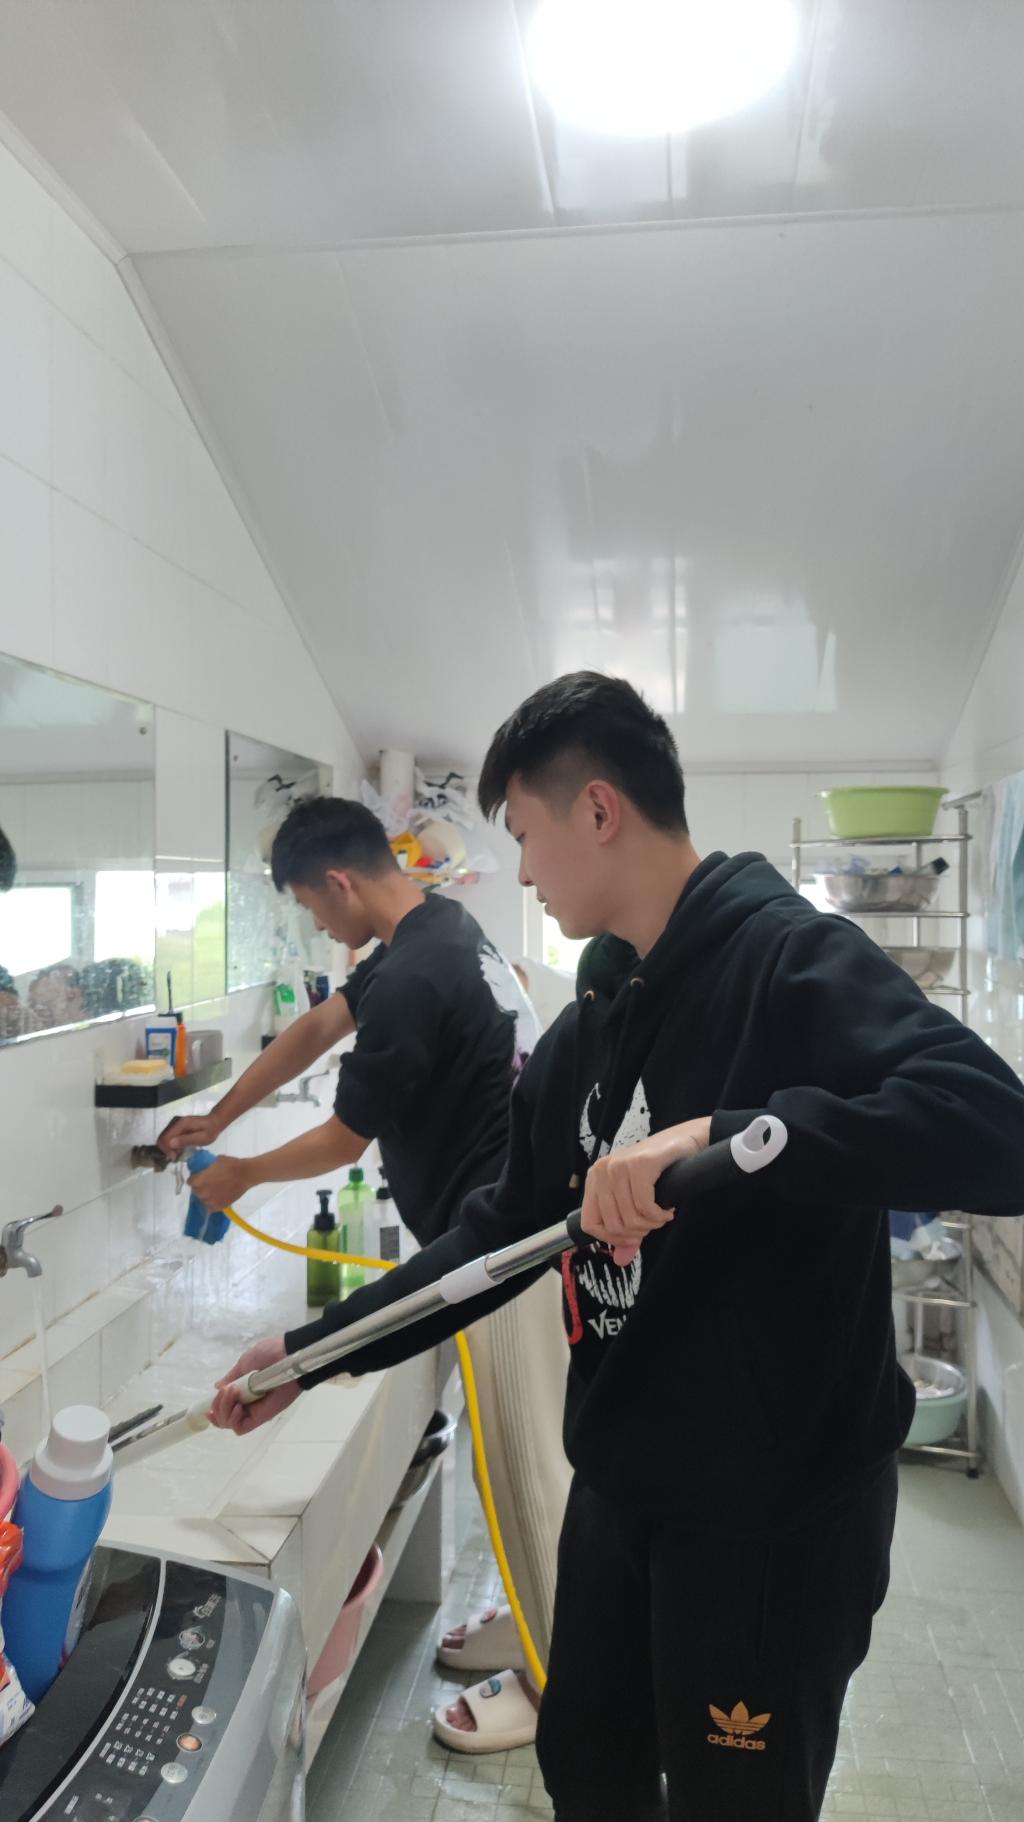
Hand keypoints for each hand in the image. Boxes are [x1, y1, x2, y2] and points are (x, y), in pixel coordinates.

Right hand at [159, 1112, 223, 1158]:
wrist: (214, 1122)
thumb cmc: (210, 1130)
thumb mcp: (202, 1138)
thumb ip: (186, 1140)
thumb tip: (171, 1143)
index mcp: (181, 1124)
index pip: (166, 1138)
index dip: (168, 1150)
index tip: (175, 1158)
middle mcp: (175, 1122)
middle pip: (162, 1138)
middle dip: (167, 1150)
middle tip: (177, 1157)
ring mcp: (174, 1123)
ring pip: (164, 1138)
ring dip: (169, 1148)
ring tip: (179, 1154)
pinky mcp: (175, 1126)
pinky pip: (168, 1137)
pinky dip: (171, 1145)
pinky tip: (179, 1149)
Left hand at [190, 1154, 255, 1210]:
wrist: (246, 1174)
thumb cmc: (231, 1165)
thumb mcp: (216, 1161)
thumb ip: (207, 1167)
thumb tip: (206, 1168)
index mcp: (199, 1181)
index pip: (190, 1182)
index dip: (195, 1178)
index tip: (199, 1176)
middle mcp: (202, 1193)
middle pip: (196, 1191)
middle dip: (200, 1187)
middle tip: (208, 1183)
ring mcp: (210, 1201)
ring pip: (203, 1200)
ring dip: (206, 1195)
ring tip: (214, 1190)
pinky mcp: (219, 1207)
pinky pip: (210, 1207)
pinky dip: (212, 1203)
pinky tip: (217, 1197)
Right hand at [208, 1335, 299, 1434]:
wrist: (288, 1354)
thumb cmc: (269, 1354)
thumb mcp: (245, 1363)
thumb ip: (231, 1377)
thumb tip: (217, 1387)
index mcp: (243, 1390)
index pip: (224, 1406)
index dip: (215, 1406)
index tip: (210, 1403)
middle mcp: (247, 1403)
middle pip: (223, 1417)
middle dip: (218, 1405)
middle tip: (226, 1391)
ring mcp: (254, 1411)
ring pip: (229, 1423)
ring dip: (224, 1410)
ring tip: (232, 1394)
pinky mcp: (261, 1417)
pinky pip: (241, 1428)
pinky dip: (233, 1420)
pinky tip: (237, 1407)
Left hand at [580, 1117, 711, 1264]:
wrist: (685, 1141)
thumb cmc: (659, 1172)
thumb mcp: (637, 1202)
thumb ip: (627, 1232)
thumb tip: (620, 1261)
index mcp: (595, 1179)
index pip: (590, 1223)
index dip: (611, 1239)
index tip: (632, 1238)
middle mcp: (602, 1171)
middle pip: (613, 1225)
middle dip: (638, 1232)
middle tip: (653, 1223)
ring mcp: (620, 1166)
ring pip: (630, 1218)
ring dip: (651, 1224)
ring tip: (660, 1214)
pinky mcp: (640, 1164)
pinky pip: (645, 1206)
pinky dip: (659, 1215)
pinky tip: (667, 1210)